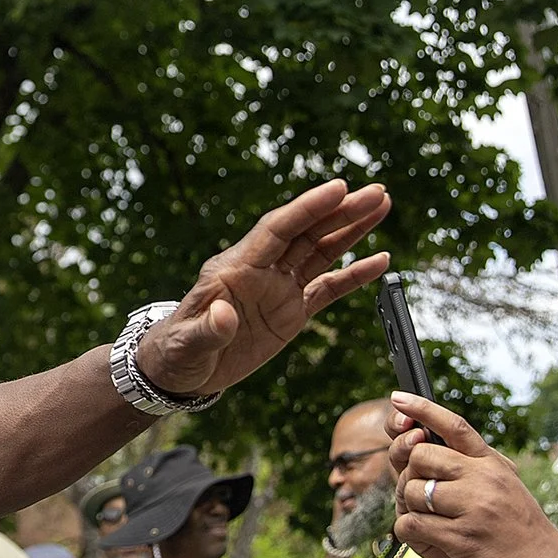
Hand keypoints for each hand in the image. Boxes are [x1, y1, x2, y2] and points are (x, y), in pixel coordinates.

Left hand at [132, 181, 390, 396]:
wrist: (179, 370)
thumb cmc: (176, 350)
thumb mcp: (188, 343)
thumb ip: (208, 329)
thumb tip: (224, 315)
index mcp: (236, 267)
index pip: (278, 229)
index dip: (308, 207)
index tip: (339, 188)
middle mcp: (262, 270)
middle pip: (307, 232)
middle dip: (342, 211)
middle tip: (377, 193)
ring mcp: (279, 289)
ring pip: (322, 252)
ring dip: (352, 230)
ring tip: (382, 206)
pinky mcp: (291, 312)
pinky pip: (328, 288)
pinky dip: (354, 275)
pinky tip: (379, 260)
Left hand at [390, 393, 557, 557]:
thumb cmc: (522, 536)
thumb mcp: (506, 490)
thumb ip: (472, 471)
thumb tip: (421, 454)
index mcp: (494, 465)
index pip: (454, 426)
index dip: (422, 408)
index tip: (398, 398)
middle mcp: (485, 479)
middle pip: (420, 456)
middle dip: (410, 477)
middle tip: (419, 497)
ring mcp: (474, 508)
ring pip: (412, 491)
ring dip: (411, 509)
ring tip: (432, 525)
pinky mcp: (463, 539)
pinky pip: (411, 525)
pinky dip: (411, 533)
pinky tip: (431, 540)